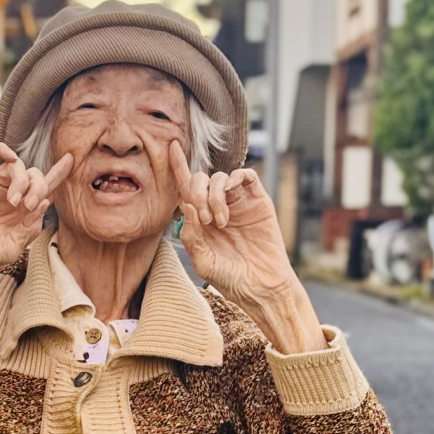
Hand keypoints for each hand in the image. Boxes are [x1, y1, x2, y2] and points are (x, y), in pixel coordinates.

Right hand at [0, 142, 72, 320]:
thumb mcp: (13, 247)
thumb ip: (30, 226)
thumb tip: (46, 200)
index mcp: (18, 212)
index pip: (43, 189)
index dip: (57, 175)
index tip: (71, 161)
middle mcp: (5, 195)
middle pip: (32, 175)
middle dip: (38, 186)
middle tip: (29, 205)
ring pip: (14, 165)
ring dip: (22, 179)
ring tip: (16, 201)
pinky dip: (0, 149)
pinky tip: (10, 158)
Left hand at [166, 141, 325, 352]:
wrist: (262, 287)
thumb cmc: (231, 279)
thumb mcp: (203, 262)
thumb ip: (191, 235)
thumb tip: (187, 205)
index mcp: (200, 220)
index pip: (186, 188)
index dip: (178, 166)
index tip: (171, 146)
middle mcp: (218, 207)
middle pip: (200, 180)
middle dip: (196, 193)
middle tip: (204, 219)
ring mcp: (238, 202)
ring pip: (219, 177)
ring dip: (214, 195)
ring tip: (220, 222)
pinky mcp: (257, 200)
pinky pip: (245, 176)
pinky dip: (234, 178)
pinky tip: (230, 195)